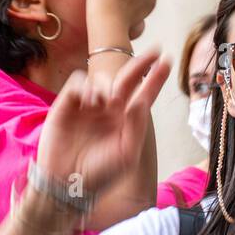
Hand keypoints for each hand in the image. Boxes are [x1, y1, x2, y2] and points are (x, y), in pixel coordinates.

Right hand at [36, 49, 168, 196]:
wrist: (67, 183)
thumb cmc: (100, 173)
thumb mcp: (126, 153)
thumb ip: (136, 126)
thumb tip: (141, 101)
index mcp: (126, 121)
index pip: (143, 95)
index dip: (156, 79)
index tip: (168, 61)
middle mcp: (109, 110)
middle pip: (125, 79)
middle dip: (140, 64)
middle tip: (154, 51)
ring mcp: (88, 106)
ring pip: (100, 79)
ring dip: (105, 85)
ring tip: (104, 103)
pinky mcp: (66, 104)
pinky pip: (78, 82)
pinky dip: (85, 87)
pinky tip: (89, 102)